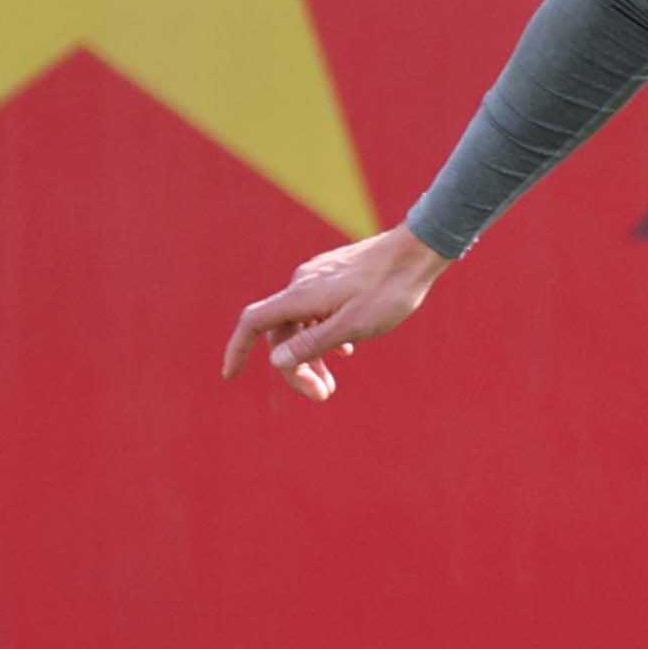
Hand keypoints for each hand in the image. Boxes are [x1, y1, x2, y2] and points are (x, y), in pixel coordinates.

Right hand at [222, 225, 449, 401]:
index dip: (237, 349)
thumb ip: (313, 343)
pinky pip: (317, 311)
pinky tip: (345, 351)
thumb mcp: (353, 326)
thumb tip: (275, 360)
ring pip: (301, 323)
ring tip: (330, 385)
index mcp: (301, 296)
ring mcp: (319, 279)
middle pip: (282, 331)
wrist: (417, 252)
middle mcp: (302, 285)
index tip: (230, 375)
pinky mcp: (335, 278)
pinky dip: (323, 335)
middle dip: (294, 367)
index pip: (254, 323)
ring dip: (311, 355)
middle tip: (321, 395)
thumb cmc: (390, 291)